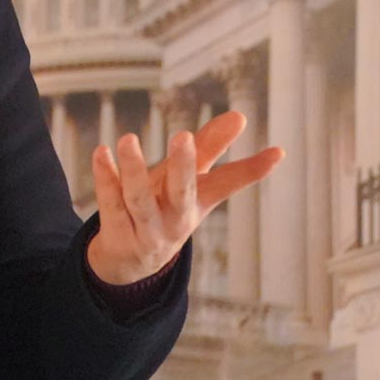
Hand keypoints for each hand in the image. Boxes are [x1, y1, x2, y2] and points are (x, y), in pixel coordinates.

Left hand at [85, 110, 283, 284]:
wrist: (130, 263)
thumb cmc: (165, 210)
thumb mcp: (190, 184)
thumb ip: (210, 149)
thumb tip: (240, 116)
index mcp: (197, 203)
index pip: (227, 184)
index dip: (253, 170)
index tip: (278, 152)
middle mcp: (175, 218)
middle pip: (182, 192)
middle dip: (183, 166)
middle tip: (184, 136)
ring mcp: (146, 229)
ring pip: (138, 199)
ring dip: (132, 170)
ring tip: (127, 139)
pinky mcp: (116, 232)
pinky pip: (109, 203)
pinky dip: (104, 178)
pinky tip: (101, 152)